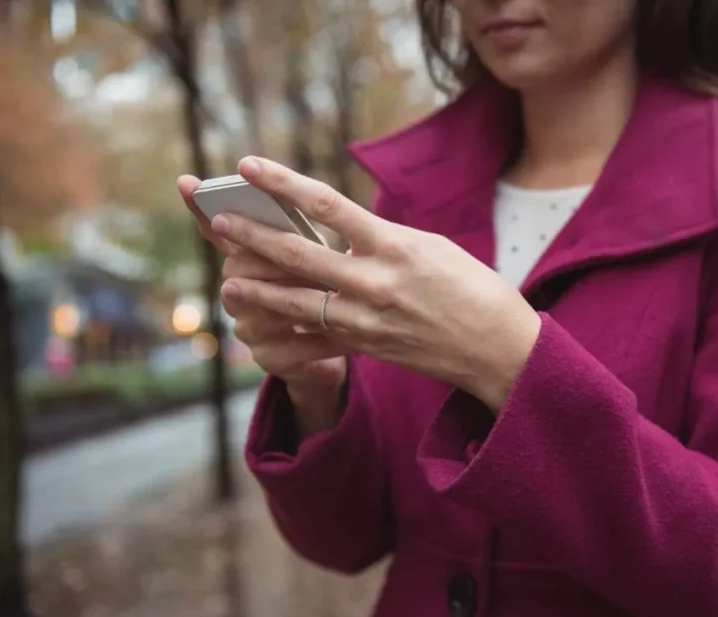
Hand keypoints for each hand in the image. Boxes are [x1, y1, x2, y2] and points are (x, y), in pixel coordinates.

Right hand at [176, 174, 345, 433]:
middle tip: (305, 255)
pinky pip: (290, 348)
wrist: (339, 348)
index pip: (218, 231)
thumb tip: (290, 193)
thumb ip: (298, 232)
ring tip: (328, 292)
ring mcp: (249, 329)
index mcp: (247, 260)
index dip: (200, 209)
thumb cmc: (327, 288)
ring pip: (260, 310)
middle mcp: (238, 293)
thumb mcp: (318, 253)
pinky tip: (346, 336)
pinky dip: (318, 340)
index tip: (187, 182)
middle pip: (237, 269)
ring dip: (294, 299)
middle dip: (270, 260)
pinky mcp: (270, 360)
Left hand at [213, 156, 542, 411]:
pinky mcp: (367, 349)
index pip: (326, 205)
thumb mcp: (431, 247)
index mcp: (394, 245)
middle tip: (220, 223)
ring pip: (297, 302)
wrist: (498, 348)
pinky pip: (316, 341)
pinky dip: (288, 334)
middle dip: (252, 238)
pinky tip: (262, 330)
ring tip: (228, 284)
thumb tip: (341, 233)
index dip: (281, 184)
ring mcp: (368, 320)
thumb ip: (382, 240)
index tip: (248, 166)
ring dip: (257, 292)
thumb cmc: (472, 288)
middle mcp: (376, 282)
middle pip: (299, 255)